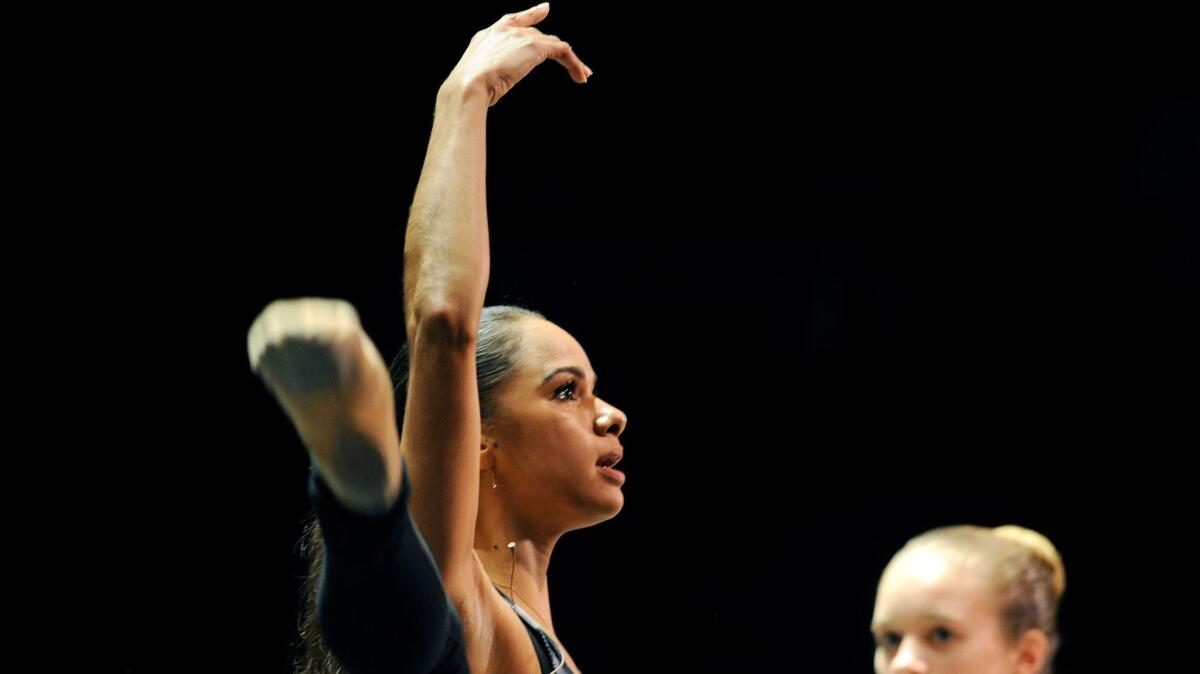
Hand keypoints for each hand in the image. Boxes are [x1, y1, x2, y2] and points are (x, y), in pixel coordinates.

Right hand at [444, 3, 592, 106]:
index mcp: (490, 34)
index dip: (532, 14)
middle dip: (556, 49)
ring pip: (554, 44)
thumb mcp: (476, 75)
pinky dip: (574, 63)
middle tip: (573, 66)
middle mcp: (506, 30)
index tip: (545, 10)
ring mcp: (520, 36)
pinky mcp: (535, 46)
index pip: (516, 19)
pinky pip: (562, 51)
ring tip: (582, 74)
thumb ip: (487, 72)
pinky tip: (580, 76)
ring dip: (570, 60)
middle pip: (539, 37)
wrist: (469, 84)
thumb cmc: (468, 87)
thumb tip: (487, 87)